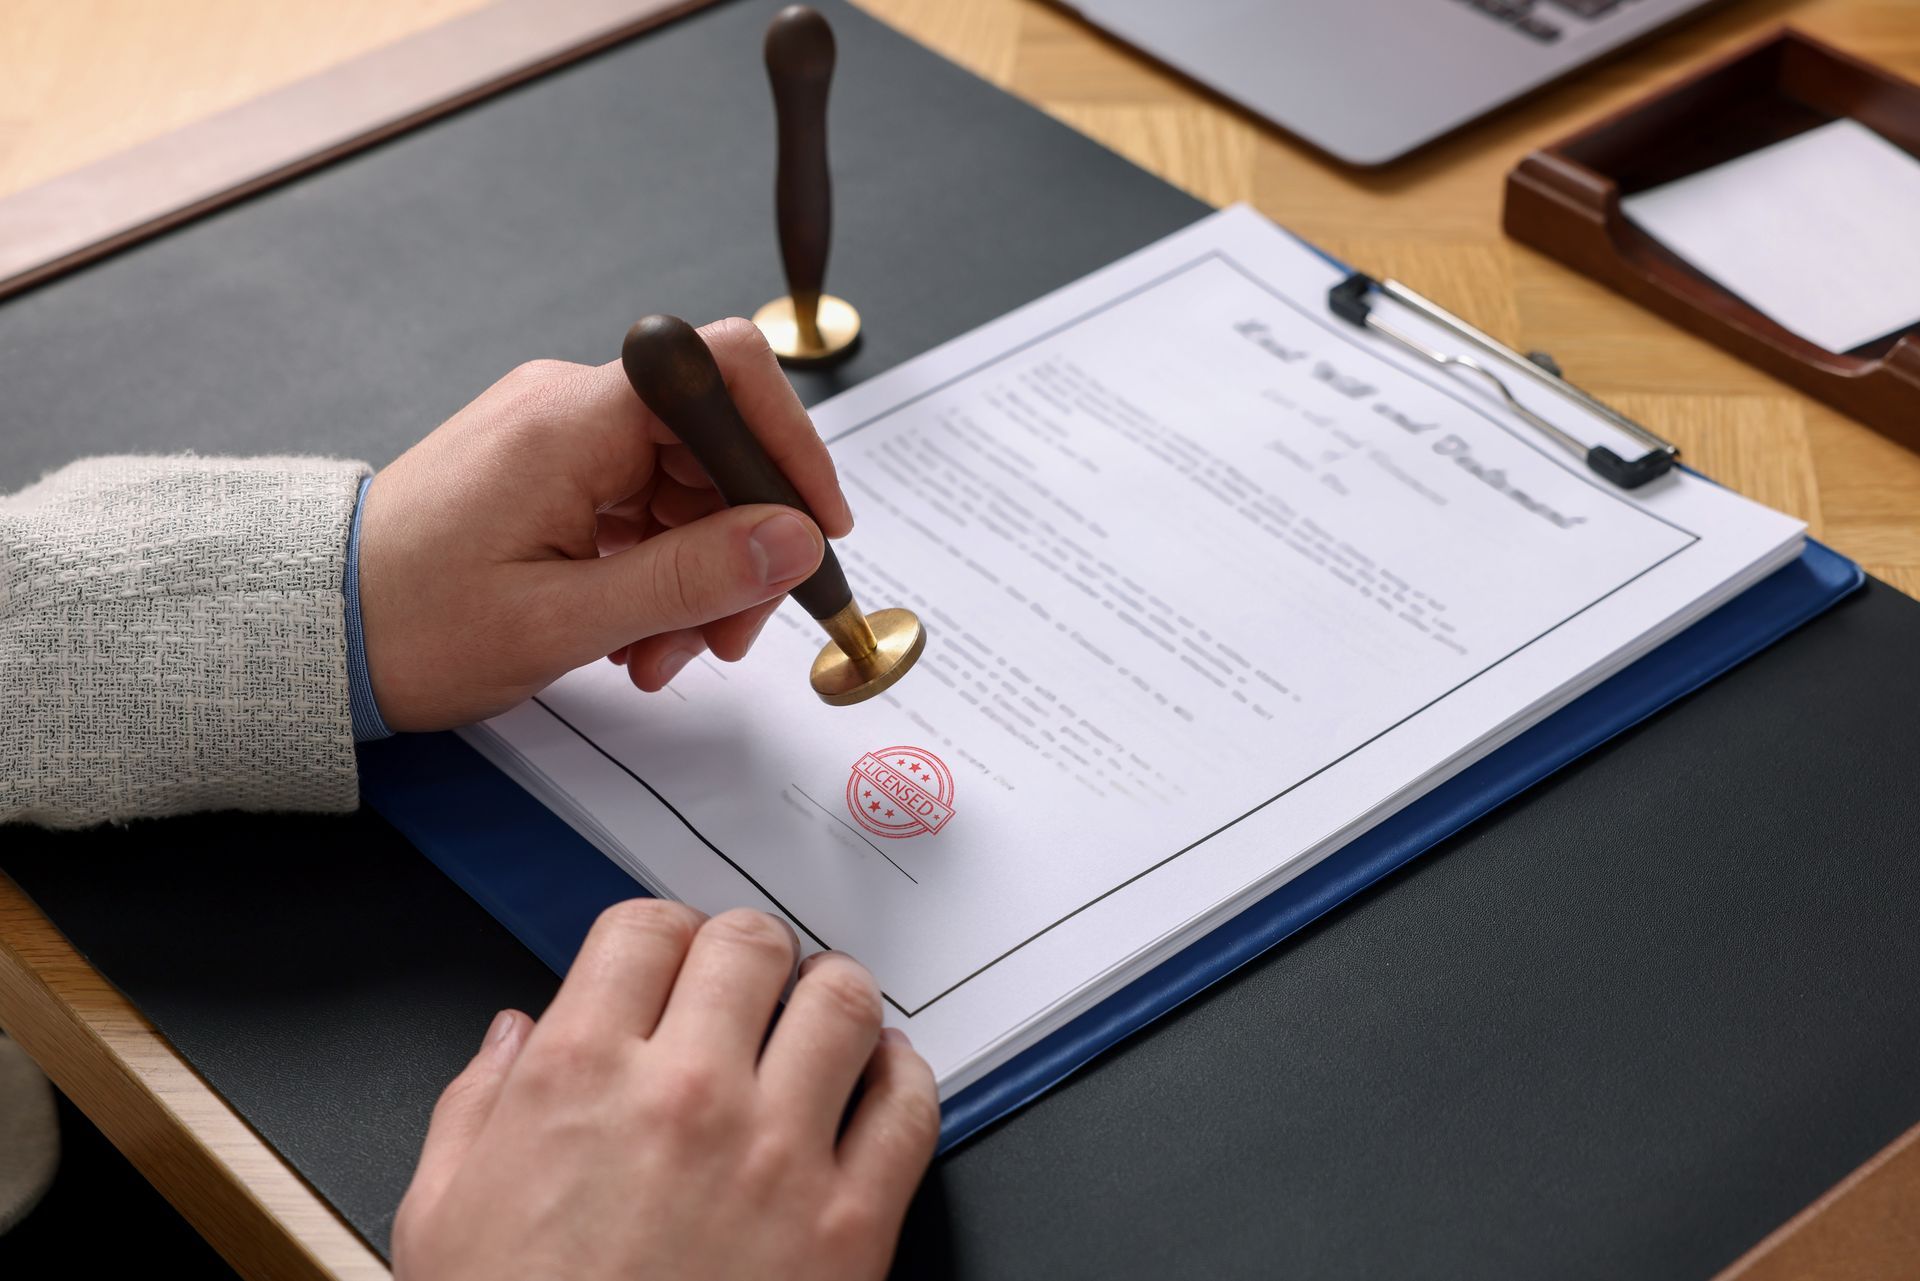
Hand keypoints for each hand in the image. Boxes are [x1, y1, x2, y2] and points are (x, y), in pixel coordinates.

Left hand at [358, 318, 854, 730]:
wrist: (311, 632)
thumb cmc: (410, 626)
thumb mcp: (566, 621)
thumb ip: (691, 577)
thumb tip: (793, 540)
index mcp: (571, 422)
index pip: (724, 372)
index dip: (788, 443)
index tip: (816, 526)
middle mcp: (569, 408)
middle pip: (714, 447)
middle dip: (741, 547)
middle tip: (729, 639)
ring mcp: (558, 438)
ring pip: (684, 488)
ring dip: (696, 576)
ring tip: (661, 657)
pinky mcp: (548, 470)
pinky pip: (641, 506)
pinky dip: (656, 571)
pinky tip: (634, 637)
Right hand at [392, 902, 938, 1280]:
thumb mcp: (441, 1218)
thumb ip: (473, 1106)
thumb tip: (513, 1038)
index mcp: (576, 1078)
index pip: (645, 929)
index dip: (661, 934)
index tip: (671, 960)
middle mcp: (685, 1096)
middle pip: (750, 944)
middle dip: (747, 953)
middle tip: (747, 985)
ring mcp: (776, 1156)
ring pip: (842, 1000)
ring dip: (830, 997)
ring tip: (817, 1020)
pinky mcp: (850, 1225)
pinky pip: (909, 1106)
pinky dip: (902, 1078)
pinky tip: (879, 1083)